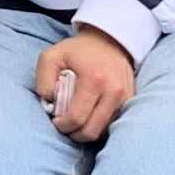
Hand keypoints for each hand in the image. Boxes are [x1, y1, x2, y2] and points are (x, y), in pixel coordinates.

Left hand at [34, 25, 136, 143]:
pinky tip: (90, 114)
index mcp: (94, 80)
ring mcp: (125, 97)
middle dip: (74, 134)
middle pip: (92, 131)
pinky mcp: (130, 100)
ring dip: (87, 131)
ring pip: (103, 130)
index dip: (62, 125)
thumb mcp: (52, 56)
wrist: (109, 40)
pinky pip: (113, 123)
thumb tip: (48, 102)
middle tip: (65, 125)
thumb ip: (43, 79)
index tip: (56, 120)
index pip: (77, 118)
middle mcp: (113, 91)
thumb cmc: (77, 51)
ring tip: (77, 118)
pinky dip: (99, 124)